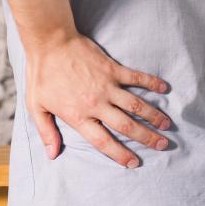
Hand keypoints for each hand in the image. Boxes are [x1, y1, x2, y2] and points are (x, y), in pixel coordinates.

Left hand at [26, 33, 170, 167]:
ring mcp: (107, 85)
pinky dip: (151, 83)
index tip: (134, 163)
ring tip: (167, 125)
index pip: (103, 142)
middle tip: (162, 145)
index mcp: (78, 116)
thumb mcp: (36, 106)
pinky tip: (164, 88)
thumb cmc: (41, 74)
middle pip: (126, 126)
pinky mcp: (112, 69)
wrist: (49, 42)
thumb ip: (46, 132)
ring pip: (136, 105)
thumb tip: (52, 155)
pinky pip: (136, 77)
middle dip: (146, 137)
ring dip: (154, 115)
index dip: (120, 154)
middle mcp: (96, 103)